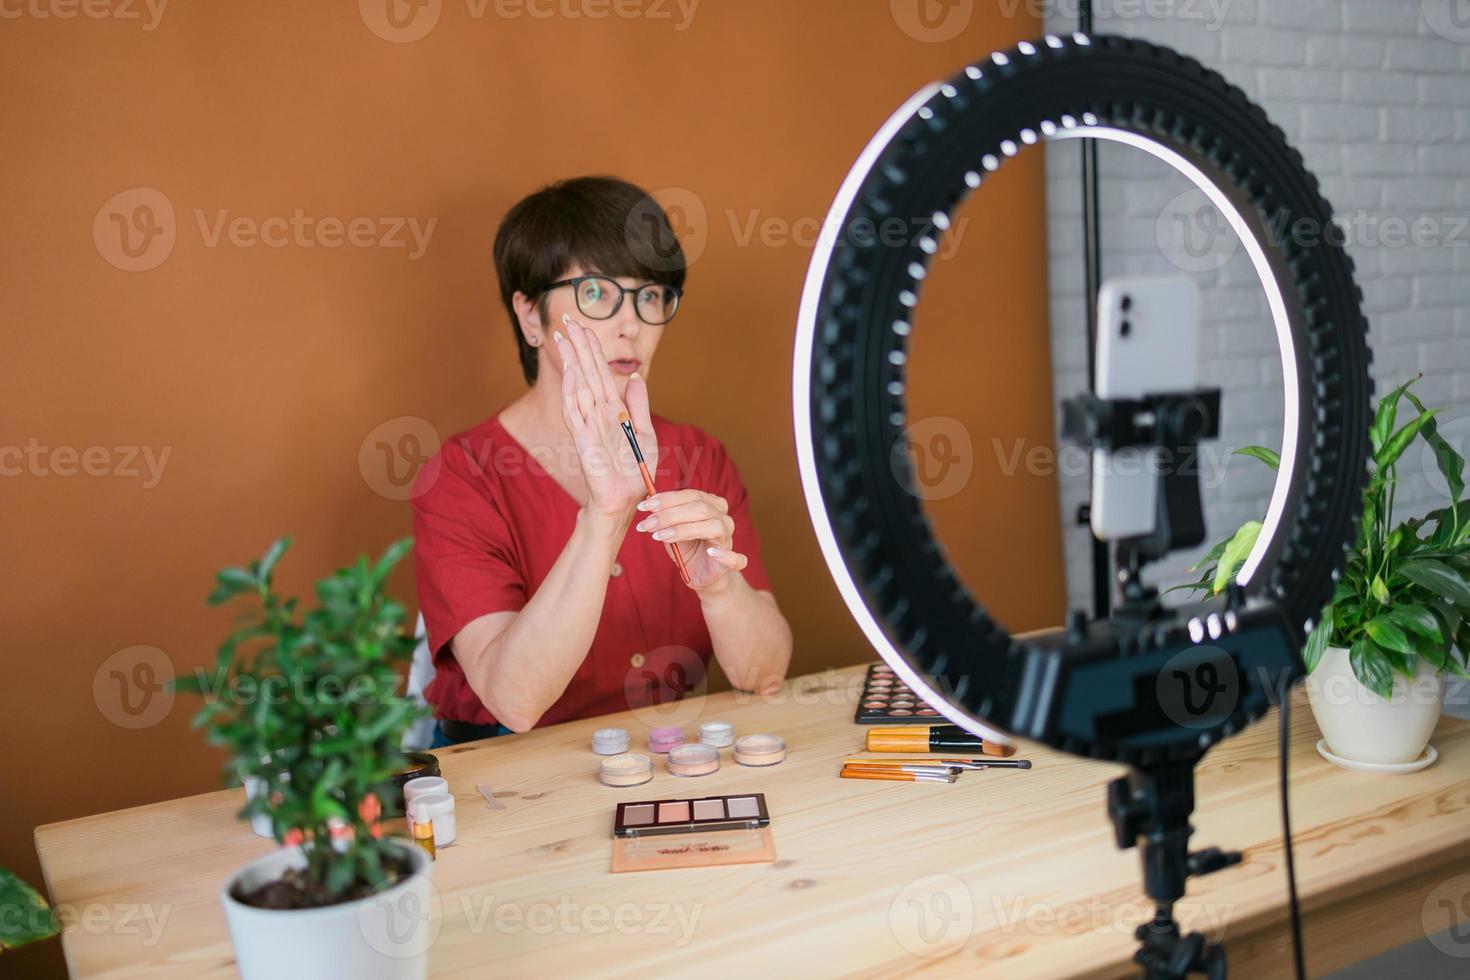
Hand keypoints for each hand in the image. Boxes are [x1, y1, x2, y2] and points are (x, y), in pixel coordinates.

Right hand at [553, 318, 654, 521]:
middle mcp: (598, 414)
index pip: (599, 373)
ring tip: (564, 337)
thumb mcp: (644, 433)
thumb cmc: (634, 472)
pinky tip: (570, 373)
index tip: (583, 326)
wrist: (626, 501)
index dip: (591, 349)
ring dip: (572, 362)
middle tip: (568, 319)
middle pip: (587, 373)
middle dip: (578, 346)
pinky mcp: (585, 441)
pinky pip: (576, 414)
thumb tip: (633, 378)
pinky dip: (573, 393)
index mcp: (612, 410)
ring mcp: (589, 425)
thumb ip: (639, 406)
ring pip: (579, 387)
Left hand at [633, 489, 749, 593]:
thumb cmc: (688, 549)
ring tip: (660, 536)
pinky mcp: (731, 563)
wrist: (701, 575)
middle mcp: (723, 519)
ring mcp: (728, 540)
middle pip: (700, 508)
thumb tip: (647, 502)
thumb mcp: (672, 530)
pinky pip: (734, 557)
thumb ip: (665, 517)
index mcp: (712, 506)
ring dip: (683, 530)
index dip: (667, 499)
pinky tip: (711, 552)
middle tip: (647, 523)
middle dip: (669, 514)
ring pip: (713, 526)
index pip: (692, 495)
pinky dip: (724, 554)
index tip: (644, 506)